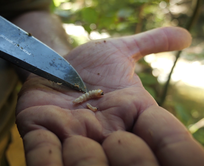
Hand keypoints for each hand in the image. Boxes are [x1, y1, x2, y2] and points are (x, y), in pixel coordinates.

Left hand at [16, 27, 203, 164]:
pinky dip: (48, 158)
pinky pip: (45, 152)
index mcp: (129, 114)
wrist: (54, 67)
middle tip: (121, 148)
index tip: (182, 156)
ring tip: (83, 149)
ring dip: (86, 161)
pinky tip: (50, 160)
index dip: (166, 145)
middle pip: (125, 158)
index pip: (157, 136)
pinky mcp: (44, 130)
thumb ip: (151, 42)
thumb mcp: (120, 50)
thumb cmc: (89, 64)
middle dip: (128, 159)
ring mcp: (74, 135)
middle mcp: (105, 132)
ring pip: (86, 161)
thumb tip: (186, 35)